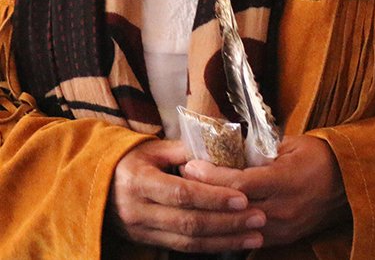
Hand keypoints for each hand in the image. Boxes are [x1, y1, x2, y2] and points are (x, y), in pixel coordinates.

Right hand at [106, 139, 264, 252]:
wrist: (95, 186)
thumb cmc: (131, 161)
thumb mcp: (152, 149)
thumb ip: (185, 149)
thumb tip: (222, 144)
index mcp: (140, 182)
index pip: (182, 193)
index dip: (213, 197)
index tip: (243, 197)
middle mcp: (139, 210)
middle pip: (189, 221)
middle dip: (227, 222)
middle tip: (260, 218)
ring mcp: (142, 229)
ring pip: (187, 240)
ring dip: (224, 239)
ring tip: (255, 235)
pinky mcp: (147, 241)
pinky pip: (181, 247)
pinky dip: (210, 246)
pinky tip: (233, 242)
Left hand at [181, 134, 349, 245]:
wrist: (350, 184)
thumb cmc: (322, 158)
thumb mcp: (293, 145)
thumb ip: (260, 150)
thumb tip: (226, 149)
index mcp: (286, 180)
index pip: (238, 183)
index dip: (211, 175)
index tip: (191, 165)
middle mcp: (283, 207)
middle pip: (232, 207)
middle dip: (203, 194)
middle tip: (182, 182)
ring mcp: (282, 227)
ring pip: (236, 227)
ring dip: (212, 214)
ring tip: (193, 200)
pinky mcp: (283, 237)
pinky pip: (247, 237)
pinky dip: (228, 228)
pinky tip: (212, 218)